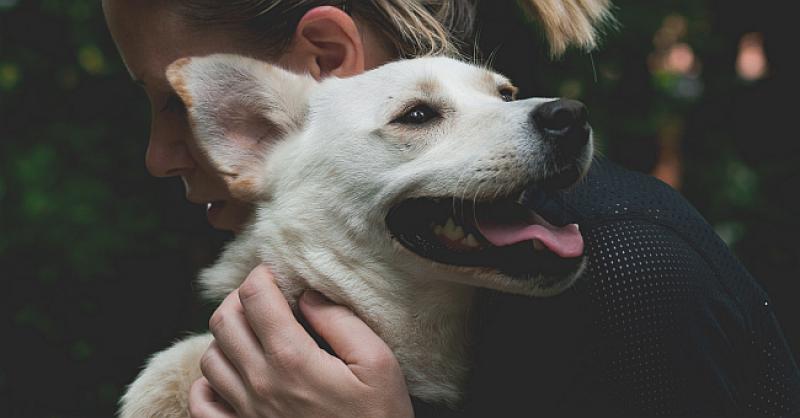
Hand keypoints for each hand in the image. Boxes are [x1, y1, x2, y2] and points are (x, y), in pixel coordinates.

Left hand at [188, 265, 413, 417]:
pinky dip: (211, 379)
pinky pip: (202, 400)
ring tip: (255, 333)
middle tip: (264, 296)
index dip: (262, 274)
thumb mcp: (378, 364)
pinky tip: (236, 372)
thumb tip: (308, 295)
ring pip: (210, 356)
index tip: (277, 272)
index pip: (254, 297)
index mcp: (292, 359)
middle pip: (223, 320)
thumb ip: (341, 323)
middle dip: (240, 297)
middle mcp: (260, 383)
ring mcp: (245, 412)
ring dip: (227, 335)